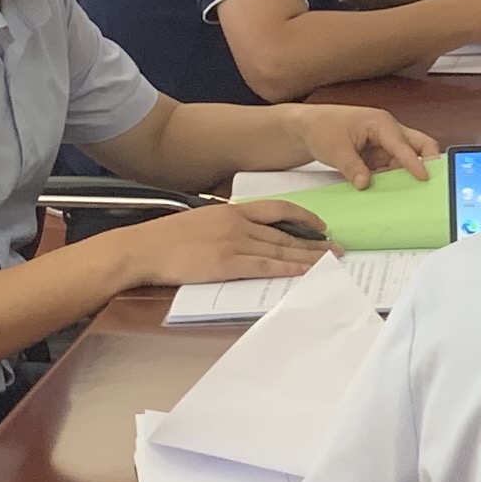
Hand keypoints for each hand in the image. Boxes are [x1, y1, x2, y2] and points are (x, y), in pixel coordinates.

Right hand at [114, 199, 331, 290]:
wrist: (141, 249)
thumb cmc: (165, 239)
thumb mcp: (200, 221)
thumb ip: (225, 226)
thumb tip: (245, 236)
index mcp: (231, 210)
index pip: (277, 209)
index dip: (303, 217)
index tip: (321, 225)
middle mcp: (238, 223)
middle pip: (286, 233)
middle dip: (316, 242)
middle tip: (339, 247)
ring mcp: (234, 243)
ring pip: (282, 250)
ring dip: (310, 257)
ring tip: (333, 261)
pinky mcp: (227, 263)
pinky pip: (267, 266)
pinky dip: (290, 269)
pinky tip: (307, 272)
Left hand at [290, 104, 440, 187]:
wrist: (306, 128)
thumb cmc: (321, 127)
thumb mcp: (335, 149)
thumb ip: (352, 167)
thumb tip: (365, 184)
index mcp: (381, 123)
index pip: (403, 144)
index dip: (414, 162)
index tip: (424, 178)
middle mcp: (389, 132)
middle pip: (420, 145)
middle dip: (428, 162)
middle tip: (431, 182)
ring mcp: (385, 145)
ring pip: (408, 160)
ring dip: (408, 175)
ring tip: (410, 193)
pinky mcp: (379, 157)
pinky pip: (393, 170)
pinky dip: (395, 180)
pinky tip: (393, 192)